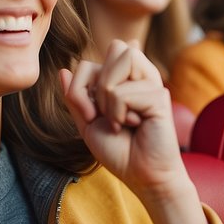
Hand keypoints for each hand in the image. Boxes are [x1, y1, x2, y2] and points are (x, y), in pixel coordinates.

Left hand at [60, 39, 186, 201]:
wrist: (142, 176)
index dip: (82, 84)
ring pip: (122, 60)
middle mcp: (141, 76)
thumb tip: (63, 70)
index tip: (90, 115)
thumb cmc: (120, 152)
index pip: (93, 60)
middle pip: (115, 47)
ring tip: (120, 119)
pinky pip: (124, 92)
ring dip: (109, 96)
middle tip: (104, 114)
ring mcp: (153, 83)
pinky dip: (119, 114)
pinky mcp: (160, 96)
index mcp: (124, 79)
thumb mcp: (88, 124)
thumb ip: (76, 97)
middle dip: (98, 83)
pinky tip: (135, 125)